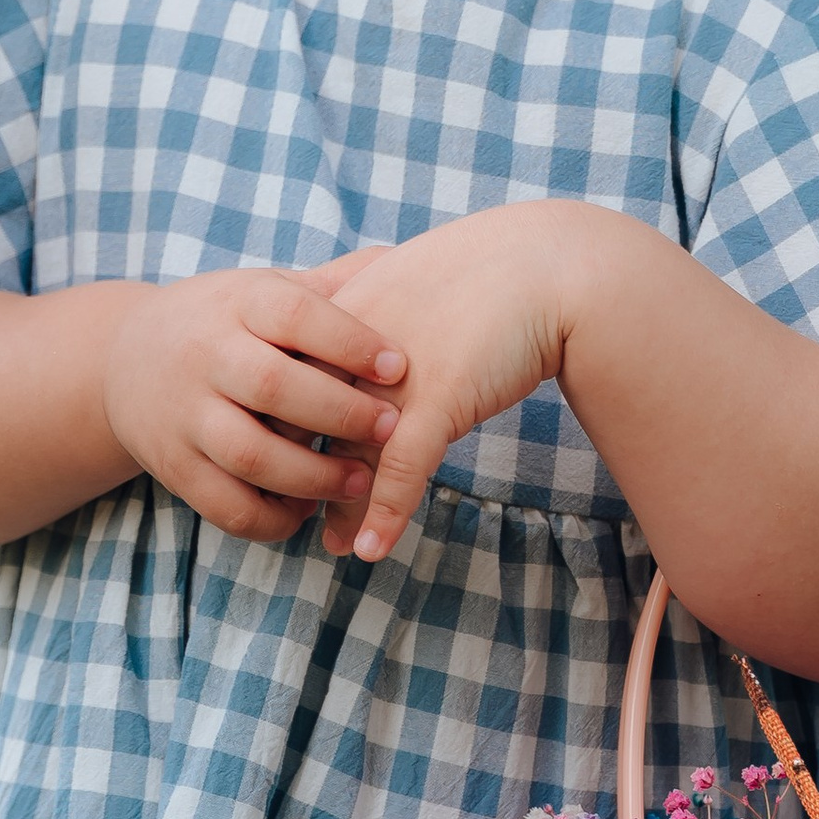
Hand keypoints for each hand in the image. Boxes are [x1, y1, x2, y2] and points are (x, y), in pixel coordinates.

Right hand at [101, 267, 408, 544]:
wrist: (121, 357)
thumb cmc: (222, 321)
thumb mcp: (265, 289)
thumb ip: (332, 283)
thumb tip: (404, 258)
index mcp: (238, 304)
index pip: (294, 315)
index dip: (349, 341)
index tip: (398, 365)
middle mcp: (206, 356)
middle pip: (274, 387)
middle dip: (341, 413)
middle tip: (392, 429)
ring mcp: (185, 415)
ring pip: (251, 455)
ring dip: (313, 477)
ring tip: (361, 480)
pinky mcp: (174, 466)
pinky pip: (226, 505)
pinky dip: (272, 518)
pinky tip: (308, 508)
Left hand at [307, 203, 624, 560]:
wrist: (547, 268)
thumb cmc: (480, 276)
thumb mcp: (402, 284)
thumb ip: (362, 314)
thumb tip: (340, 348)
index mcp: (338, 313)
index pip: (280, 378)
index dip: (271, 422)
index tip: (275, 456)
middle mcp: (352, 346)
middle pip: (299, 422)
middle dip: (292, 471)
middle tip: (291, 509)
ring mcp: (393, 377)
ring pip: (346, 455)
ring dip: (337, 507)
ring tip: (330, 544)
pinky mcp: (437, 399)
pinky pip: (400, 470)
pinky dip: (383, 514)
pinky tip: (369, 549)